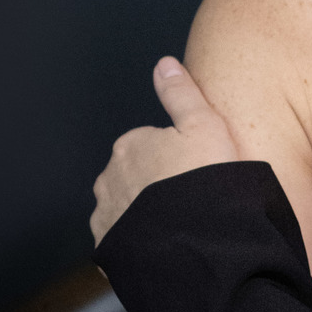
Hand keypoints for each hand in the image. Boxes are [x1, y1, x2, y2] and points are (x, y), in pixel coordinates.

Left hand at [90, 57, 238, 245]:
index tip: (198, 172)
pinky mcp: (108, 247)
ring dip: (147, 215)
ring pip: (129, 208)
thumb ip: (182, 94)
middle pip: (138, 175)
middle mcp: (109, 177)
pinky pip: (125, 239)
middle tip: (191, 199)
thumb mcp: (205, 126)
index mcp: (130, 145)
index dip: (180, 158)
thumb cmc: (203, 183)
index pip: (153, 144)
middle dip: (158, 186)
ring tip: (180, 226)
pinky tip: (166, 244)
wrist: (193, 244)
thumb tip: (164, 64)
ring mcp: (106, 214)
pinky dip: (141, 241)